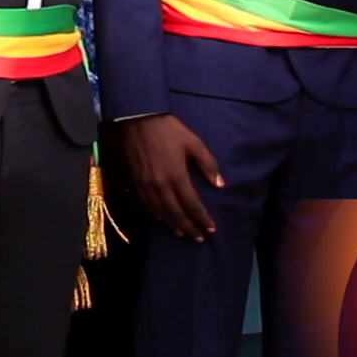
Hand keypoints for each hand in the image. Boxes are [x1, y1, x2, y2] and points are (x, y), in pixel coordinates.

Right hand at [118, 115, 221, 241]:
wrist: (138, 119)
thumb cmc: (168, 129)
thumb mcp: (193, 142)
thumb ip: (208, 164)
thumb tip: (221, 184)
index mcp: (177, 176)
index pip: (192, 204)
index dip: (202, 218)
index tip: (211, 229)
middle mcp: (161, 185)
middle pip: (176, 213)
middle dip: (189, 226)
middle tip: (199, 238)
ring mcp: (146, 185)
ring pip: (161, 211)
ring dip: (173, 224)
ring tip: (183, 233)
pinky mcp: (136, 181)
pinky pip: (147, 204)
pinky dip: (156, 214)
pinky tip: (161, 218)